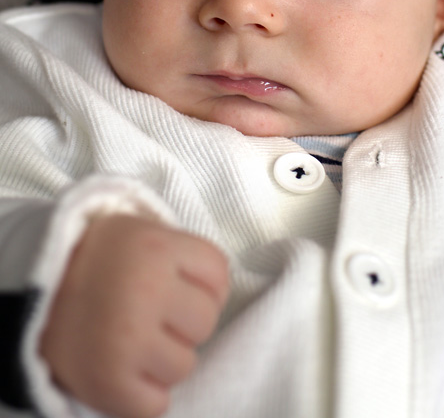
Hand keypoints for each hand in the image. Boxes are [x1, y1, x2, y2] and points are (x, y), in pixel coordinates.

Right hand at [40, 213, 228, 417]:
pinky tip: (123, 370)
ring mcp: (127, 339)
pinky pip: (156, 406)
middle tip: (151, 314)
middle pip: (205, 322)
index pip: (218, 274)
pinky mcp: (108, 382)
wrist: (34, 291)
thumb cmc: (99, 260)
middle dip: (183, 322)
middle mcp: (146, 290)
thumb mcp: (140, 232)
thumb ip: (182, 254)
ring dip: (163, 359)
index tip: (177, 284)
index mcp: (157, 247)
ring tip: (132, 340)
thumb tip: (221, 291)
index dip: (203, 283)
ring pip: (185, 366)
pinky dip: (142, 395)